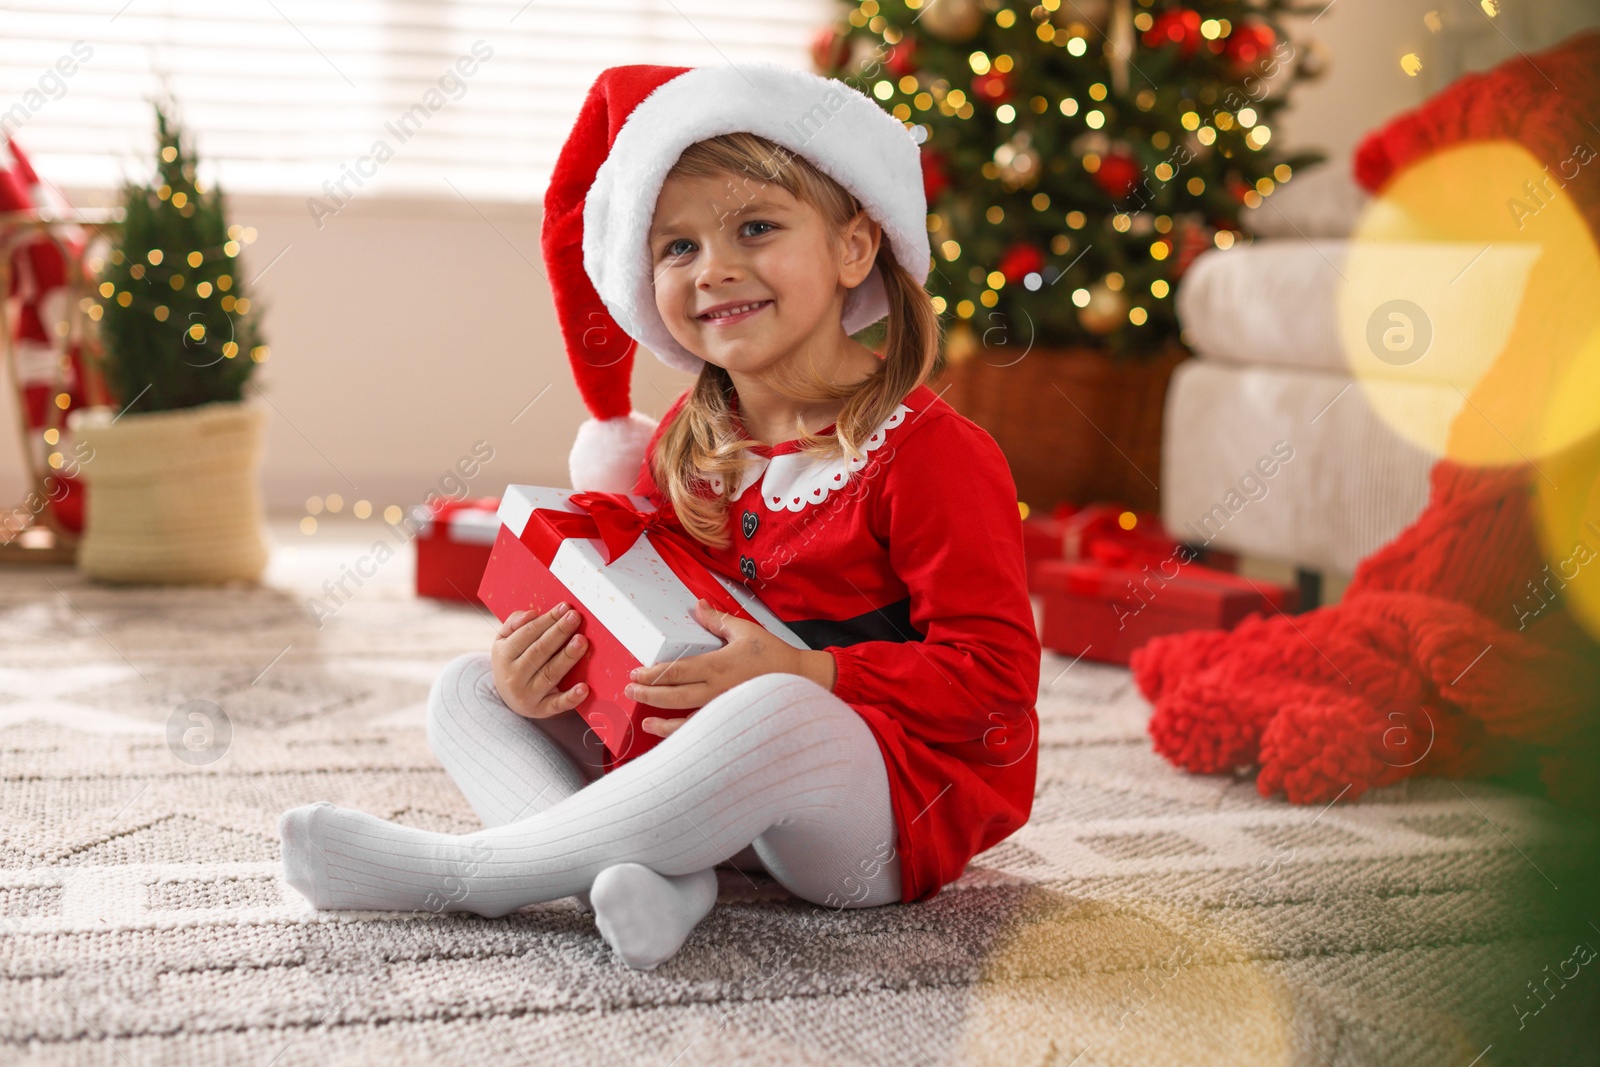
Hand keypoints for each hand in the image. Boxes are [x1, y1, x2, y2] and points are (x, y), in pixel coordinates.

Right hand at [489, 601, 589, 719]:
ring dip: (567, 657)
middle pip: (540, 651)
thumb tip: (531, 614)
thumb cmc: (512, 661)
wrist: (508, 697)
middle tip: (575, 617)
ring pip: (550, 673)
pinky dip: (571, 697)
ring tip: (582, 641)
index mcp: (503, 655)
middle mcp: (513, 676)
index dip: (547, 620)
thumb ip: (515, 624)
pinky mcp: (541, 710)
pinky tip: (584, 688)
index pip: (528, 634)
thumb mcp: (504, 641)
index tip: (565, 607)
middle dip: (559, 632)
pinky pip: (557, 705)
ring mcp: (527, 695)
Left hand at [632, 598, 835, 737]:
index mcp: (717, 666)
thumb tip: (698, 605)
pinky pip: (703, 733)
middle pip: (673, 697)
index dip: (652, 675)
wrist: (801, 681)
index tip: (635, 673)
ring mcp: (723, 710)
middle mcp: (716, 691)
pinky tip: (672, 736)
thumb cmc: (774, 656)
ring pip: (684, 722)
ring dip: (661, 721)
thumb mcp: (745, 631)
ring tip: (645, 719)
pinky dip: (684, 736)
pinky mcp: (731, 722)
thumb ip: (717, 620)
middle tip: (629, 691)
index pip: (676, 672)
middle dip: (647, 694)